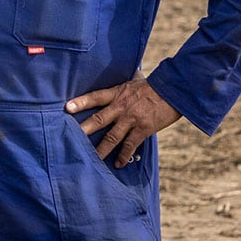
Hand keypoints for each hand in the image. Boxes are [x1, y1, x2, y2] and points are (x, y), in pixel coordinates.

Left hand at [65, 72, 181, 167]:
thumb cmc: (152, 85)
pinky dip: (123, 155)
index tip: (66, 108)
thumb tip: (113, 76)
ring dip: (101, 149)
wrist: (174, 90)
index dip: (81, 102)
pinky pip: (130, 145)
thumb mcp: (133, 81)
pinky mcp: (143, 129)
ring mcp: (132, 119)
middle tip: (69, 137)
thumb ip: (121, 85)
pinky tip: (118, 164)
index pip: (95, 97)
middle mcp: (121, 107)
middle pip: (99, 119)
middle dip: (84, 129)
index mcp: (117, 93)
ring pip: (112, 137)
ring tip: (91, 159)